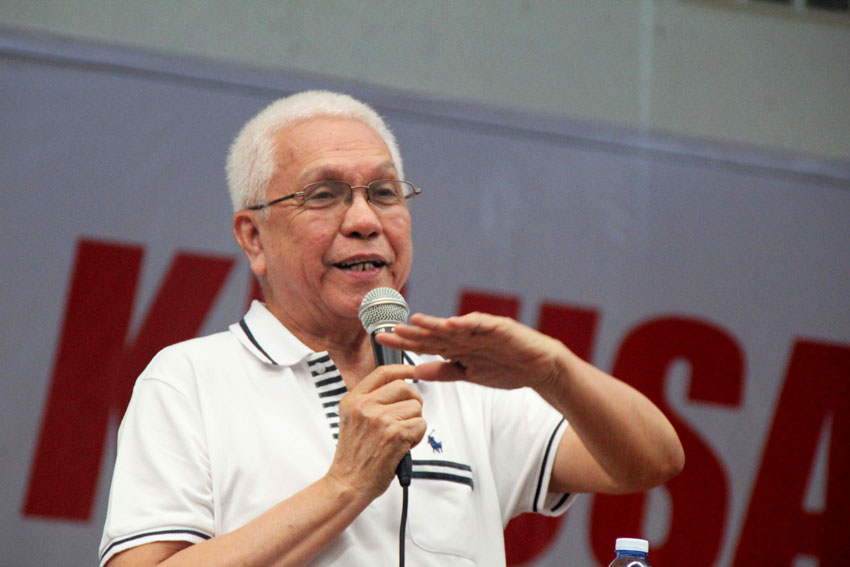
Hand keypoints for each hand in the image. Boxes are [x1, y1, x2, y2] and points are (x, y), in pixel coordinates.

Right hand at [327, 365, 426, 498]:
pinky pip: (420, 425)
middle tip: (407, 417)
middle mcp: (365, 406)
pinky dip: (417, 437)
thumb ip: (370, 401)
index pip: (383, 372)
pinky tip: (402, 446)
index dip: (403, 369)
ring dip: (414, 423)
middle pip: (404, 387)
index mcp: (353, 400)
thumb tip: (400, 386)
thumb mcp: (352, 419)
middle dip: (413, 402)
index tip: (415, 371)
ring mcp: (380, 419)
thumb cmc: (354, 456)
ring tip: (399, 437)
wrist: (348, 483)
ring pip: (416, 407)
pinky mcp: (395, 434)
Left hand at [377, 312, 568, 391]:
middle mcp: (465, 334)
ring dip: (434, 324)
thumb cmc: (505, 368)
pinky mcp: (499, 328)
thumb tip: (416, 371)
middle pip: (433, 333)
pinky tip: (452, 323)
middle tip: (387, 329)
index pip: (425, 343)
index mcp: (456, 346)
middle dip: (410, 332)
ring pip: (453, 326)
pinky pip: (481, 325)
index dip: (404, 341)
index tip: (381, 339)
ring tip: (414, 321)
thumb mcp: (468, 375)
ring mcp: (481, 330)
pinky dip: (466, 324)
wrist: (538, 367)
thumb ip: (444, 371)